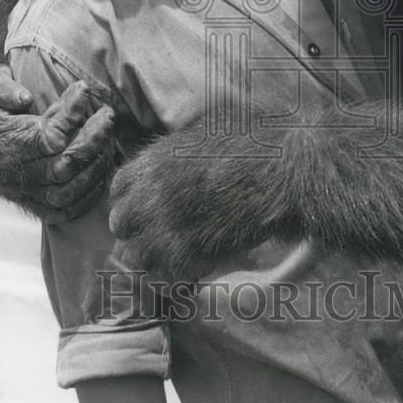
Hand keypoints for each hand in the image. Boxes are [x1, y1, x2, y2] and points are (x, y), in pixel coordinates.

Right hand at [0, 64, 115, 220]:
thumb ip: (5, 89)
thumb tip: (25, 98)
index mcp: (6, 146)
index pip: (50, 138)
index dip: (72, 114)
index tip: (85, 89)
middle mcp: (15, 174)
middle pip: (64, 167)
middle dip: (93, 140)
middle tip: (107, 115)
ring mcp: (24, 192)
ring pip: (67, 191)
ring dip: (95, 168)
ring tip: (109, 140)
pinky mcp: (31, 203)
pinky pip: (63, 210)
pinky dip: (87, 196)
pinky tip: (101, 171)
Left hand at [109, 131, 294, 278]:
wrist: (286, 168)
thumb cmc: (256, 138)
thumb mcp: (207, 127)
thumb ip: (182, 145)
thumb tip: (180, 146)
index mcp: (152, 162)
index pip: (117, 189)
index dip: (132, 196)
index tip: (145, 202)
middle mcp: (150, 196)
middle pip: (121, 224)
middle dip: (137, 228)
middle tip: (160, 231)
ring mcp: (167, 229)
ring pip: (136, 256)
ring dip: (152, 256)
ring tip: (174, 254)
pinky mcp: (191, 255)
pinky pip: (167, 276)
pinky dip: (178, 275)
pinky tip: (196, 265)